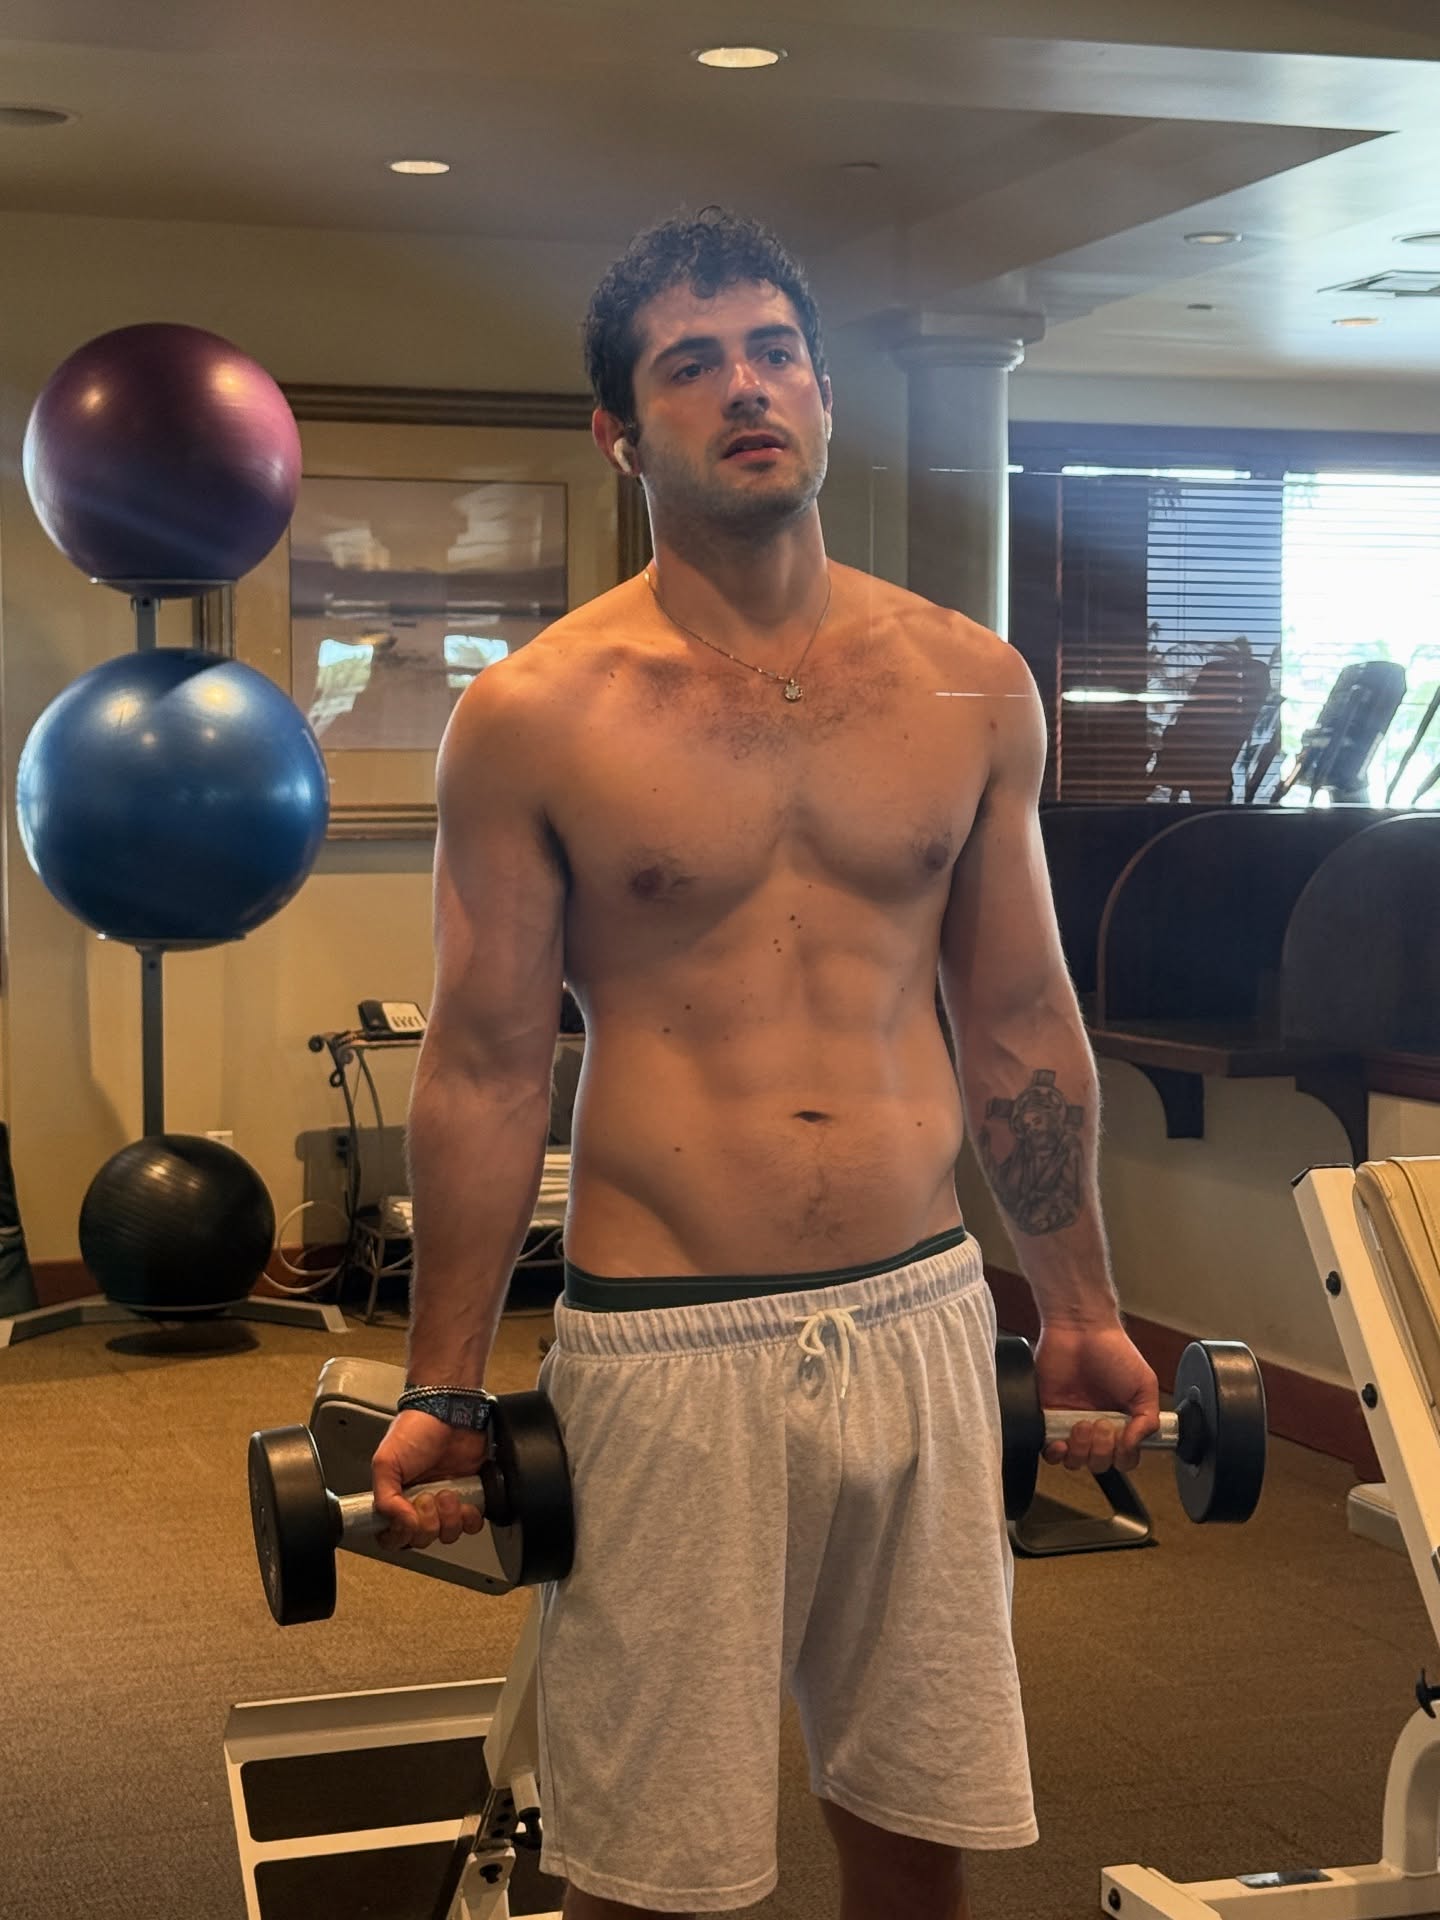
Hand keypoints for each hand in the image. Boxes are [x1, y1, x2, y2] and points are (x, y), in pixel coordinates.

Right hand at [372, 1409, 489, 1550]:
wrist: (450, 1412)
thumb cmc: (415, 1430)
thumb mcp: (386, 1462)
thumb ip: (385, 1499)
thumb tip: (402, 1525)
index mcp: (395, 1500)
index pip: (393, 1538)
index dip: (400, 1535)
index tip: (406, 1519)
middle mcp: (419, 1506)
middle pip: (422, 1540)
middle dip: (427, 1522)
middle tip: (427, 1497)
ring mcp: (444, 1503)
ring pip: (447, 1535)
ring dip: (449, 1518)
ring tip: (447, 1492)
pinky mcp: (469, 1497)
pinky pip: (471, 1525)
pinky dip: (470, 1517)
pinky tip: (465, 1500)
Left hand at [1034, 1320, 1160, 1477]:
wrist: (1079, 1329)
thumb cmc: (1113, 1351)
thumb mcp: (1144, 1385)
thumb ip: (1148, 1419)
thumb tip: (1135, 1445)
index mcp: (1122, 1421)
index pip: (1124, 1458)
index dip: (1123, 1456)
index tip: (1122, 1437)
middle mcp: (1097, 1426)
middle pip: (1100, 1465)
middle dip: (1102, 1450)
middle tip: (1101, 1423)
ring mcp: (1071, 1423)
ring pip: (1075, 1462)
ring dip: (1080, 1450)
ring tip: (1081, 1423)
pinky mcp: (1048, 1417)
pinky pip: (1049, 1451)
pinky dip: (1055, 1453)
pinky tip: (1061, 1440)